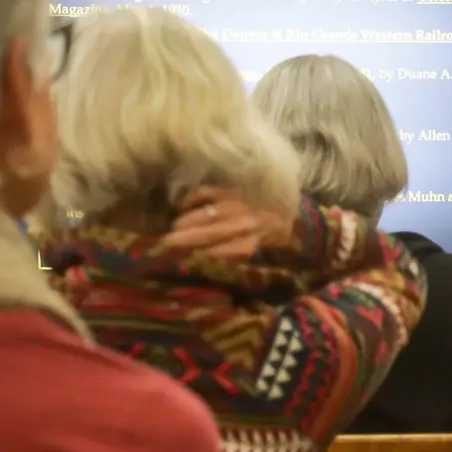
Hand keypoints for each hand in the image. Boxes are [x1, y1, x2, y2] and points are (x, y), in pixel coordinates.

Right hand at [163, 187, 294, 260]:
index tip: (178, 261)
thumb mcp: (256, 249)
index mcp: (248, 244)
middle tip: (162, 245)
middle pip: (204, 235)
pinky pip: (203, 193)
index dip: (195, 258)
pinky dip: (190, 200)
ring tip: (174, 229)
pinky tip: (183, 207)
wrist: (288, 203)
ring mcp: (235, 204)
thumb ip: (233, 257)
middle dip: (181, 241)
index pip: (215, 254)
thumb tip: (203, 263)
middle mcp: (242, 225)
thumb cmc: (270, 232)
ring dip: (183, 223)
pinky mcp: (230, 188)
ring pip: (201, 215)